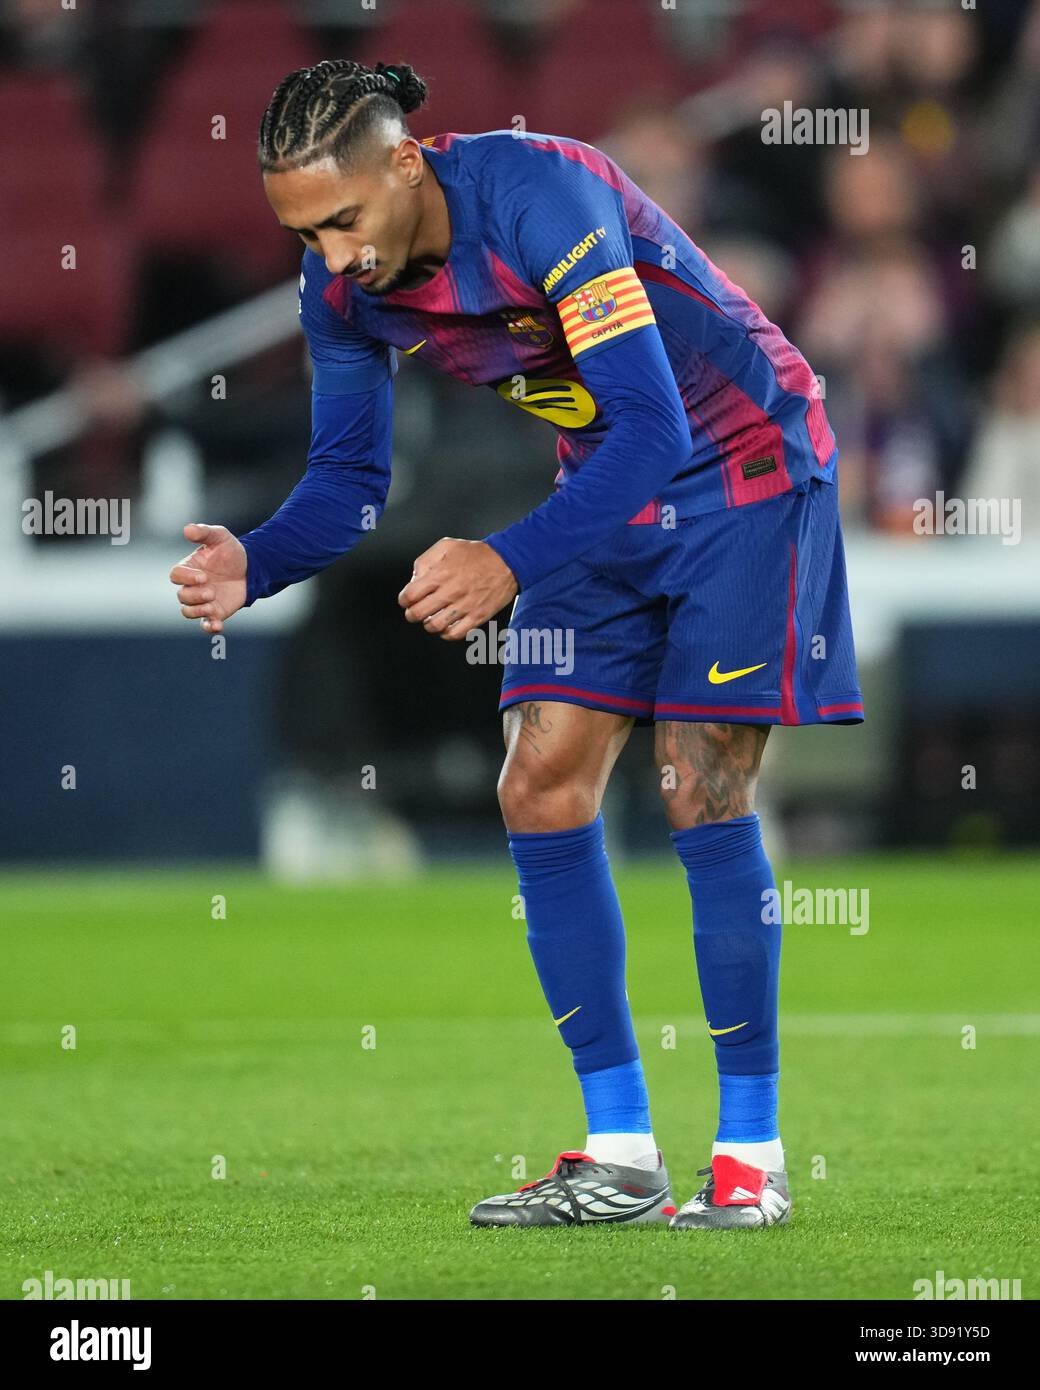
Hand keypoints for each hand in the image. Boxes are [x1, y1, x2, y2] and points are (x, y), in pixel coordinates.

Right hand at [169, 523, 247, 634]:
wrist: (251, 568)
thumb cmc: (231, 552)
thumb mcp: (220, 537)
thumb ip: (204, 533)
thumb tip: (187, 529)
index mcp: (189, 568)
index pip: (176, 575)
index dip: (186, 577)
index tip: (203, 576)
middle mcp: (192, 586)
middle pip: (182, 596)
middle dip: (195, 596)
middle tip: (211, 591)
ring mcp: (202, 600)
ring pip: (188, 611)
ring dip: (198, 611)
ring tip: (212, 606)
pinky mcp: (215, 612)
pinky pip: (205, 624)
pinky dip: (209, 627)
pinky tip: (217, 626)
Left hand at [398, 538, 517, 639]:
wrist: (508, 561)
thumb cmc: (477, 554)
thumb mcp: (446, 546)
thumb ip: (425, 561)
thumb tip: (414, 580)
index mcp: (440, 574)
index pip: (410, 596)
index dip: (404, 600)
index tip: (407, 600)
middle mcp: (451, 592)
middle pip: (418, 614)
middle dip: (412, 614)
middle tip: (415, 612)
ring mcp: (464, 606)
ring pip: (434, 626)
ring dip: (428, 624)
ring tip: (432, 618)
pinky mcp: (477, 616)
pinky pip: (455, 634)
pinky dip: (446, 633)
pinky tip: (447, 625)